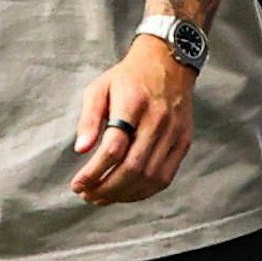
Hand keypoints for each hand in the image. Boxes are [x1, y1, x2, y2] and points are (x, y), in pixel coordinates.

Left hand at [71, 35, 196, 204]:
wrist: (168, 63)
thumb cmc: (128, 78)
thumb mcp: (100, 88)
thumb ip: (89, 118)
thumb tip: (81, 149)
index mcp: (133, 103)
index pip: (114, 147)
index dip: (94, 172)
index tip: (77, 184)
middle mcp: (157, 119)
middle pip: (132, 167)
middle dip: (107, 188)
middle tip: (88, 195)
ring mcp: (174, 132)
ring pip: (149, 177)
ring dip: (123, 194)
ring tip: (102, 197)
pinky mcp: (183, 141)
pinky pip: (165, 177)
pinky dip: (144, 191)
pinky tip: (126, 193)